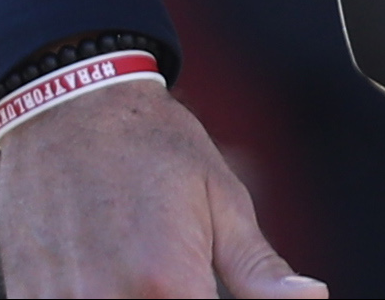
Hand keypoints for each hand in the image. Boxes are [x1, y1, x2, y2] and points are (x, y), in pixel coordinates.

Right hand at [0, 80, 326, 299]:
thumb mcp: (220, 196)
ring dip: (141, 299)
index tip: (212, 289)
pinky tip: (107, 270)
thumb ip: (260, 269)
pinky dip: (100, 297)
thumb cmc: (151, 144)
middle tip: (188, 274)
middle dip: (180, 297)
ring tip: (145, 264)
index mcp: (168, 284)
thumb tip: (314, 299)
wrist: (70, 104)